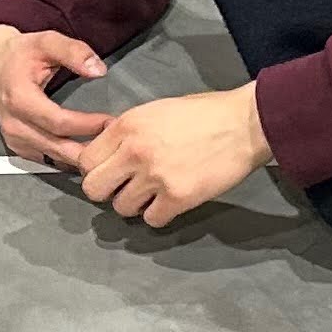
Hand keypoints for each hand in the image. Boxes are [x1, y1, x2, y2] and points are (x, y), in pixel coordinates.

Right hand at [0, 24, 112, 166]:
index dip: (87, 125)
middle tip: (114, 142)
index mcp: (20, 99)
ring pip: (53, 158)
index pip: (59, 122)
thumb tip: (98, 70)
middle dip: (89, 148)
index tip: (109, 122)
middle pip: (58, 147)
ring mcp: (13, 138)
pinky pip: (46, 160)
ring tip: (104, 148)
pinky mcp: (16, 146)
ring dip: (80, 156)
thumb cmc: (20, 52)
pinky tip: (84, 151)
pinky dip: (66, 158)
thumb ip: (74, 52)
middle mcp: (14, 124)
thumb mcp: (47, 41)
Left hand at [75, 85, 272, 228]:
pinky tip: (171, 201)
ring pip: (121, 208)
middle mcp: (134, 152)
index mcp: (127, 126)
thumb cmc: (203, 113)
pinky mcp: (178, 198)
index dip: (97, 169)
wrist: (245, 124)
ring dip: (135, 204)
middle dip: (108, 190)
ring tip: (154, 192)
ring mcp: (155, 177)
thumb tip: (106, 151)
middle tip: (126, 186)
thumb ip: (127, 132)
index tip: (111, 170)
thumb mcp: (155, 111)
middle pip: (93, 189)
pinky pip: (152, 220)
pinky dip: (159, 214)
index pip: (86, 161)